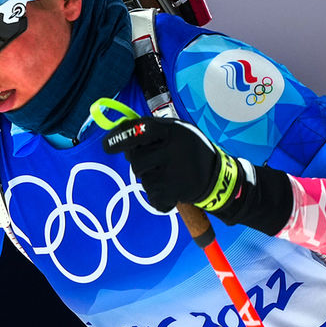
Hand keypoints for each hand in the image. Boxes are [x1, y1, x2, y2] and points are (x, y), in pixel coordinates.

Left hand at [101, 117, 291, 233]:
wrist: (219, 178)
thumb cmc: (192, 151)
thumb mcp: (179, 132)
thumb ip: (152, 130)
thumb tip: (117, 132)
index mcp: (174, 130)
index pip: (140, 130)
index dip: (119, 137)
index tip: (106, 146)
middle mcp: (174, 149)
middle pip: (136, 159)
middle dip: (137, 162)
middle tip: (151, 162)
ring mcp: (174, 172)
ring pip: (142, 178)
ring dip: (149, 178)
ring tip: (168, 175)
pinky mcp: (175, 192)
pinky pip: (151, 196)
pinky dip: (158, 196)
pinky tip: (172, 189)